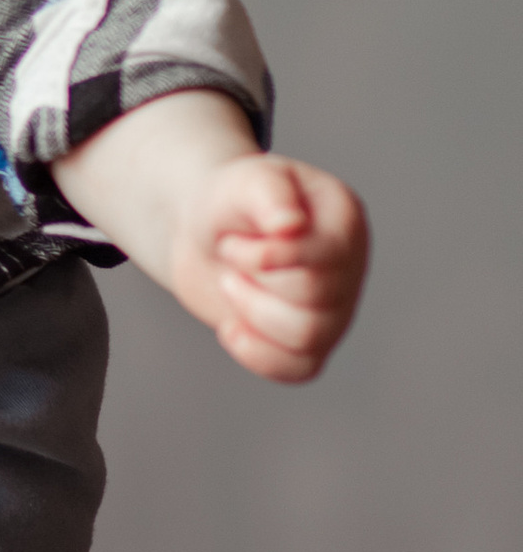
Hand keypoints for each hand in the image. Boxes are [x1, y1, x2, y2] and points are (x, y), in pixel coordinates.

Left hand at [168, 150, 369, 382]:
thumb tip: (291, 225)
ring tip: (231, 284)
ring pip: (308, 338)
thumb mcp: (243, 181)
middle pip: (315, 300)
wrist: (202, 233)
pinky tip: (230, 327)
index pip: (326, 257)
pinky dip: (258, 355)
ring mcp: (334, 308)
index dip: (268, 259)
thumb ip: (268, 194)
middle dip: (254, 281)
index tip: (230, 241)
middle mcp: (349, 267)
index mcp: (344, 220)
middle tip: (227, 254)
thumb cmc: (229, 201)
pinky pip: (300, 370)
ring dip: (252, 313)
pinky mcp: (308, 341)